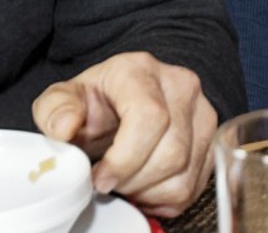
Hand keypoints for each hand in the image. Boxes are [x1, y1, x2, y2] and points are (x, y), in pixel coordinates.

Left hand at [32, 53, 214, 217]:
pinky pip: (195, 184)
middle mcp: (182, 85)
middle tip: (107, 182)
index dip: (125, 159)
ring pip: (184, 172)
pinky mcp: (213, 139)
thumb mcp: (61, 100)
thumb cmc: (95, 103)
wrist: (123, 101)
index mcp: (141, 71)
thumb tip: (66, 127)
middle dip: (132, 180)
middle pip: (171, 151)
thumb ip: (55, 109)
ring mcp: (203, 112)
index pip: (150, 117)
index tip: (100, 179)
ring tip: (125, 181)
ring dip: (148, 191)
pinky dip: (165, 197)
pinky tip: (144, 186)